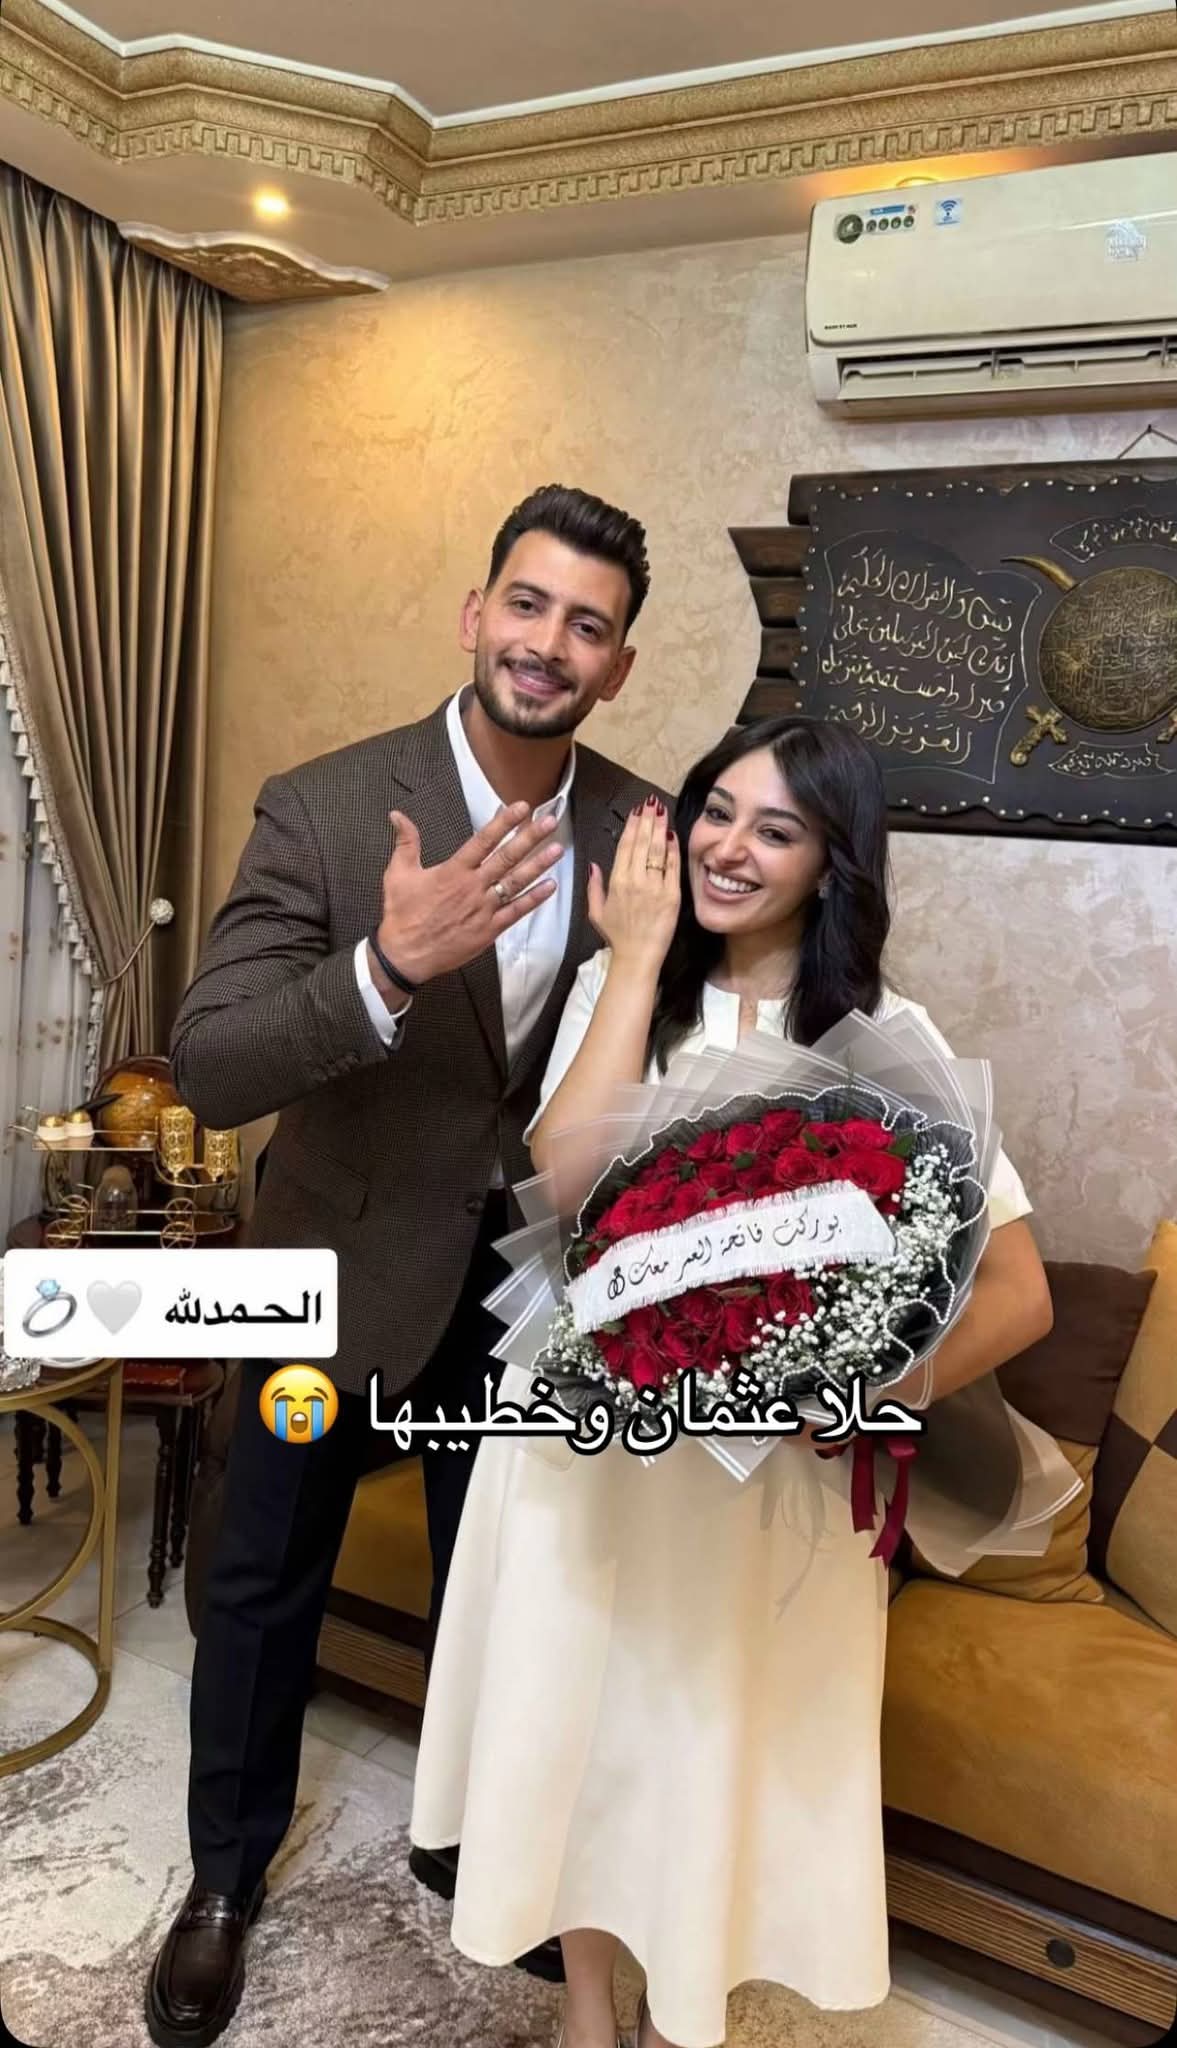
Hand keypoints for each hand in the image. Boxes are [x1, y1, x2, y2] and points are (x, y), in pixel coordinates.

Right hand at [372, 803, 563, 986]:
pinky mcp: (489, 930)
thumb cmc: (402, 916)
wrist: (406, 955)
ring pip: (516, 882)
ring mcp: (484, 909)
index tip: (520, 808)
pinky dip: (534, 899)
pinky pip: (516, 912)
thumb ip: (406, 842)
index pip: (483, 841)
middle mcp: (473, 887)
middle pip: (506, 858)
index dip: (503, 823)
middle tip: (549, 822)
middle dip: (530, 838)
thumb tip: (398, 815)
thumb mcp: (398, 874)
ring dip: (538, 865)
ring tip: (557, 849)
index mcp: (453, 871)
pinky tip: (550, 887)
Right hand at [587, 796, 679, 973]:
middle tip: (651, 803)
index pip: (625, 846)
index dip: (632, 826)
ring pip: (658, 850)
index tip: (636, 812)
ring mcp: (655, 887)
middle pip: (642, 842)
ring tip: (662, 811)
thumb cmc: (617, 936)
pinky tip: (672, 835)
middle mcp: (635, 880)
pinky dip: (673, 849)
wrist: (638, 957)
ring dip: (660, 828)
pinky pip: (673, 867)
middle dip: (647, 820)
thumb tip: (593, 865)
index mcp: (616, 882)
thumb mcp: (596, 911)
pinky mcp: (672, 895)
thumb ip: (594, 886)